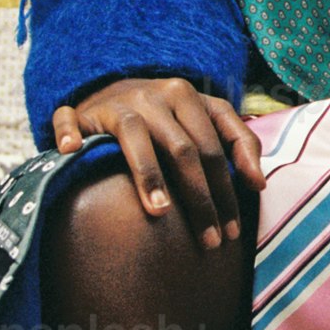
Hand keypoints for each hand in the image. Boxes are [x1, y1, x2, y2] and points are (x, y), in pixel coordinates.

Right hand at [56, 77, 262, 252]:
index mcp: (188, 96)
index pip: (216, 145)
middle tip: (209, 240)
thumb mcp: (203, 121)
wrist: (112, 89)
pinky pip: (69, 121)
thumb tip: (259, 185)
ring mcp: (118, 103)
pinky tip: (72, 152)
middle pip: (184, 150)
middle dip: (201, 199)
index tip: (234, 229)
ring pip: (136, 138)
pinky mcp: (82, 112)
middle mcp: (155, 96)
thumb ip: (237, 143)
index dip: (228, 187)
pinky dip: (69, 135)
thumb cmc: (165, 117)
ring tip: (161, 212)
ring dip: (148, 175)